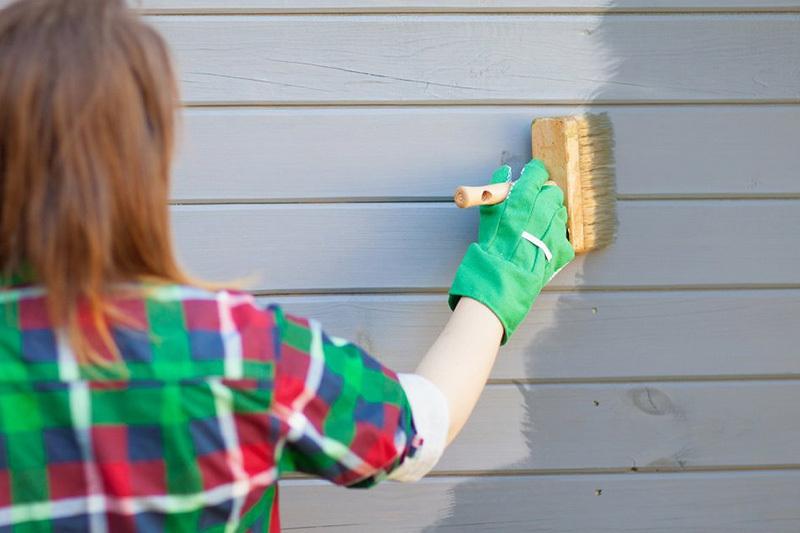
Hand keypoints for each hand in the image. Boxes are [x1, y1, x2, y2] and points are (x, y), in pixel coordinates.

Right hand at [448, 159, 573, 343]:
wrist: (502, 279)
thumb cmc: (491, 249)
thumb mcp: (488, 216)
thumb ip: (496, 192)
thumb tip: (503, 172)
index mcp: (522, 200)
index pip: (538, 174)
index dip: (536, 174)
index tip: (534, 177)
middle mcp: (542, 211)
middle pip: (553, 192)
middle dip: (546, 195)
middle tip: (537, 204)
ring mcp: (555, 229)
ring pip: (561, 212)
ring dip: (552, 216)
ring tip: (538, 228)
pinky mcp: (562, 247)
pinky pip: (564, 235)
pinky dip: (556, 238)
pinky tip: (543, 244)